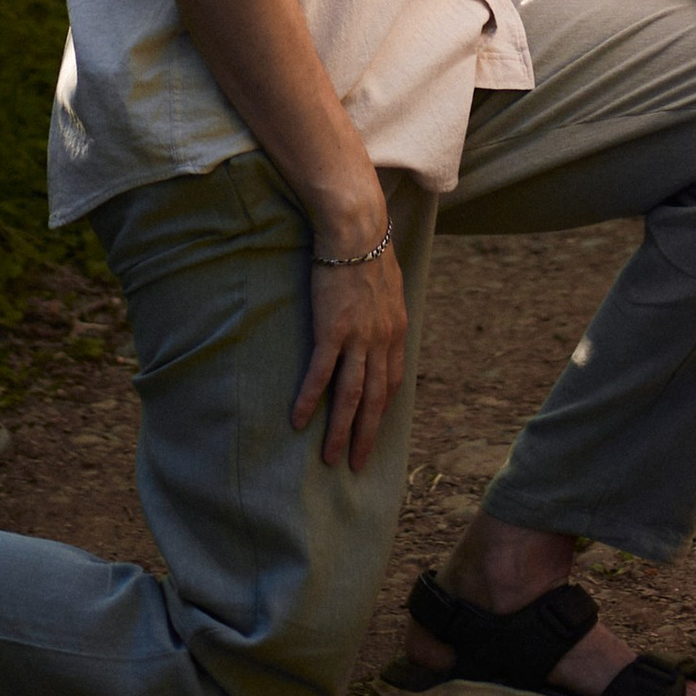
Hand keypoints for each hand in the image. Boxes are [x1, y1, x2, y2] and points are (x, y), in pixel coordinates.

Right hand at [292, 230, 410, 468]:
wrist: (357, 230)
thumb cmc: (370, 250)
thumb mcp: (390, 285)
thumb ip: (385, 310)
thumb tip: (380, 320)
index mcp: (397, 331)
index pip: (393, 382)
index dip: (383, 410)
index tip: (373, 430)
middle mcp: (381, 341)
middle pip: (374, 400)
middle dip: (365, 435)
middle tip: (355, 464)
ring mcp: (358, 338)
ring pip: (350, 396)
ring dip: (340, 430)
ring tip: (330, 457)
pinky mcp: (332, 331)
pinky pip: (320, 374)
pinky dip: (310, 400)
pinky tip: (298, 420)